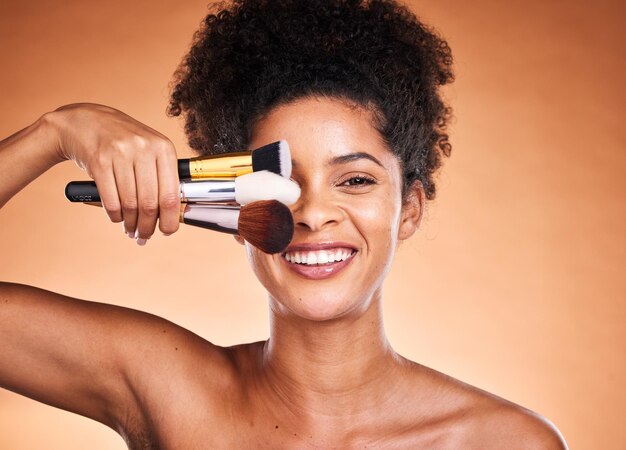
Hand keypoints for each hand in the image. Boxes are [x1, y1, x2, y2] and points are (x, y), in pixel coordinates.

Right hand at [50, 103, 179, 243]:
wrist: (85, 122)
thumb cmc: (124, 142)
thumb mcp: (149, 150)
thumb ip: (162, 177)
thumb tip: (172, 215)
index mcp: (163, 148)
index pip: (171, 194)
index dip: (170, 220)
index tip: (167, 231)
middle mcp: (144, 148)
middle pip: (150, 203)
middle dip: (148, 226)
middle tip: (145, 236)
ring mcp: (120, 153)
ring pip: (130, 205)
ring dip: (130, 223)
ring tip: (131, 229)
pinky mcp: (98, 161)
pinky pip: (111, 201)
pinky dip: (115, 215)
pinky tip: (117, 217)